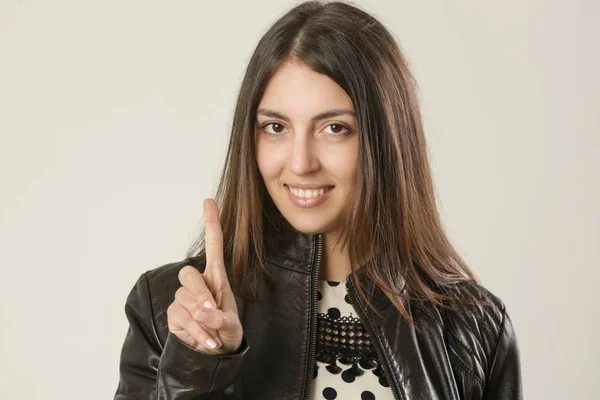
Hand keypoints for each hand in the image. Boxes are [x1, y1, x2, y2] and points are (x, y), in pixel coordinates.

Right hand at [167, 198, 242, 353]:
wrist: (213, 352)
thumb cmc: (226, 331)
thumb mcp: (231, 326)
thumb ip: (220, 319)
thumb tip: (203, 312)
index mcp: (217, 278)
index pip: (213, 246)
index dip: (211, 224)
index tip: (209, 201)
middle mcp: (199, 284)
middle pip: (189, 274)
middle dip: (199, 293)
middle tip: (211, 311)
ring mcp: (183, 297)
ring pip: (184, 299)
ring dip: (201, 320)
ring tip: (213, 334)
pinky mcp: (174, 313)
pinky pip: (180, 318)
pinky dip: (195, 332)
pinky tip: (206, 341)